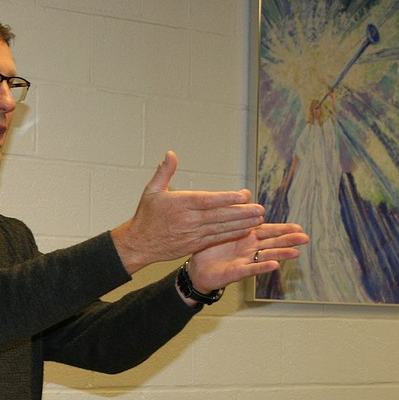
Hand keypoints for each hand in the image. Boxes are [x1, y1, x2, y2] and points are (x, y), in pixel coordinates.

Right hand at [109, 151, 263, 275]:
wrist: (138, 244)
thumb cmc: (145, 217)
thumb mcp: (151, 191)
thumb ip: (164, 172)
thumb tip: (170, 154)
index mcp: (179, 204)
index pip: (207, 200)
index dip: (227, 198)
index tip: (243, 195)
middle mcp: (188, 220)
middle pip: (219, 215)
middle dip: (241, 212)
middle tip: (259, 208)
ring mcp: (192, 234)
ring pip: (221, 228)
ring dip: (241, 224)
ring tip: (258, 219)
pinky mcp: (194, 245)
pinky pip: (216, 239)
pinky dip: (231, 235)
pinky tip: (245, 230)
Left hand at [185, 222, 309, 294]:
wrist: (197, 268)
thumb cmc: (211, 247)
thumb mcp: (223, 225)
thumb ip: (236, 210)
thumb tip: (246, 192)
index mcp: (248, 236)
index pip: (269, 231)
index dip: (283, 229)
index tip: (299, 227)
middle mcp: (250, 248)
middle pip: (272, 243)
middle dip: (288, 241)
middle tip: (305, 238)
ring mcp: (245, 260)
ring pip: (266, 256)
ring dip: (281, 254)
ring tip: (296, 253)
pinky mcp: (237, 272)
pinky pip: (251, 268)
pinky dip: (263, 267)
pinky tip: (275, 265)